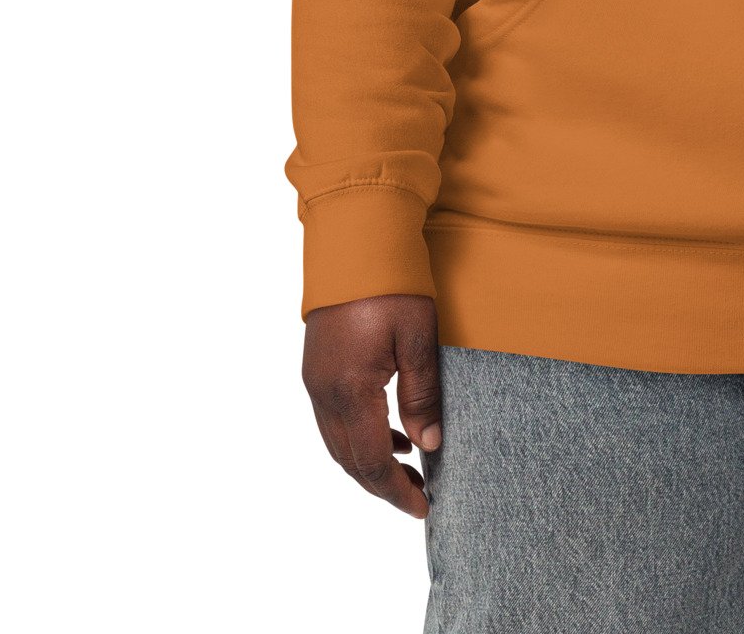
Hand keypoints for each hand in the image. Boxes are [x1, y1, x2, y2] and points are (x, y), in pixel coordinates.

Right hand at [302, 293, 441, 517]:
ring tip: (408, 467)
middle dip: (383, 484)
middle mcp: (323, 392)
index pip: (370, 461)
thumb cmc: (391, 283)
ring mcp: (315, 379)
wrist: (354, 237)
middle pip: (349, 459)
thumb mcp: (417, 337)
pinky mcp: (317, 366)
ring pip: (337, 442)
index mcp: (349, 390)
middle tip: (418, 496)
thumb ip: (422, 395)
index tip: (423, 507)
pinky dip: (359, 435)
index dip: (396, 490)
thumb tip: (428, 445)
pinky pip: (334, 417)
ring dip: (369, 461)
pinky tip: (388, 431)